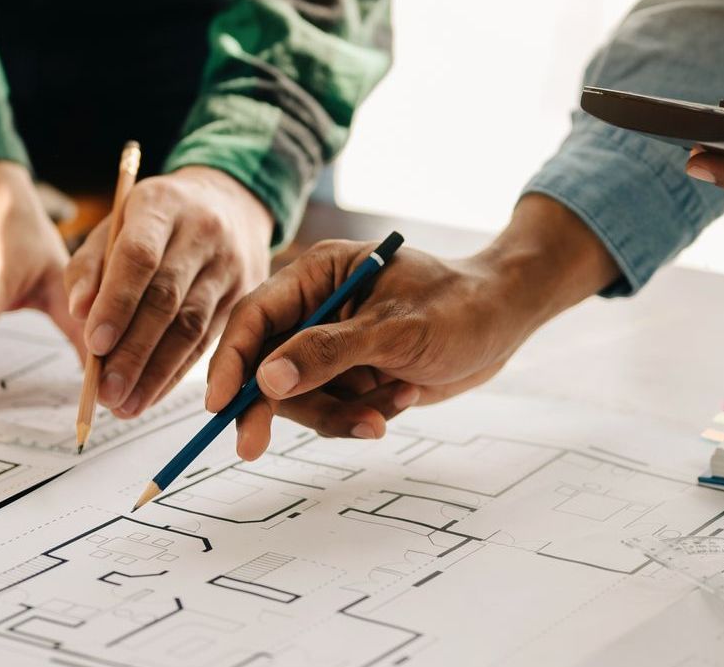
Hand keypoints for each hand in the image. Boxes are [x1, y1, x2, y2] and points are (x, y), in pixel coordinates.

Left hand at [63, 166, 271, 417]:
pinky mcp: (245, 295)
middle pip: (167, 299)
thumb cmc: (159, 220)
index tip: (93, 344)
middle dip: (133, 352)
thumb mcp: (118, 223)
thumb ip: (91, 266)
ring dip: (155, 373)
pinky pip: (208, 342)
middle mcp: (202, 233)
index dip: (116, 302)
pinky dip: (176, 373)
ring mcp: (230, 266)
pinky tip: (151, 395)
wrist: (231, 201)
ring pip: (192, 327)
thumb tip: (79, 313)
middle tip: (105, 392)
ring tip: (124, 405)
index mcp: (162, 206)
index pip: (139, 256)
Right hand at [205, 194, 618, 460]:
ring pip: (300, 399)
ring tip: (389, 407)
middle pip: (265, 366)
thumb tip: (266, 379)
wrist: (505, 321)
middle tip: (251, 448)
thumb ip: (329, 353)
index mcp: (318, 275)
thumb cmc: (458, 307)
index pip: (254, 318)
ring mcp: (333, 347)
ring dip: (338, 414)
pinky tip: (404, 396)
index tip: (219, 404)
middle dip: (271, 405)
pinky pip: (334, 412)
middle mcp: (317, 309)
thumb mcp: (395, 329)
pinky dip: (364, 415)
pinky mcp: (352, 377)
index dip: (229, 361)